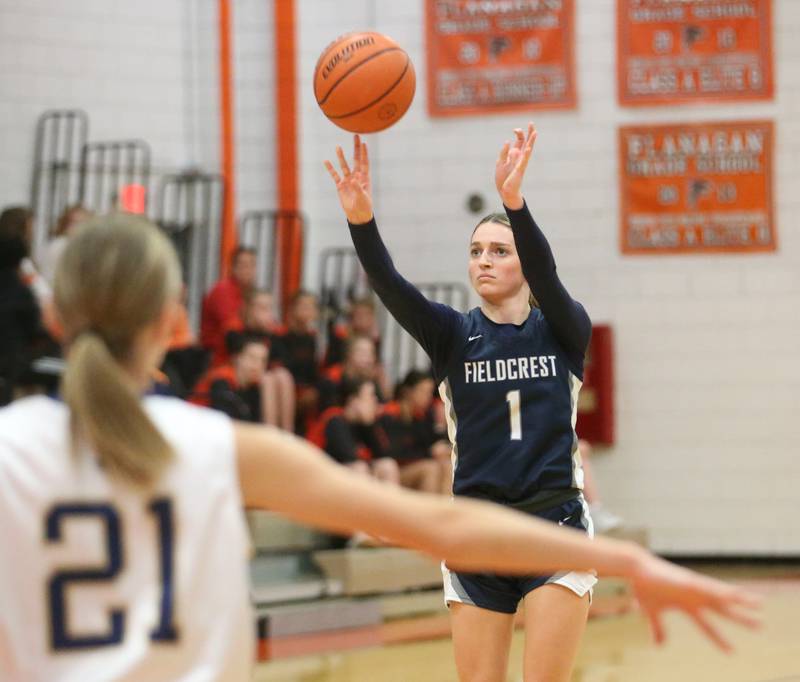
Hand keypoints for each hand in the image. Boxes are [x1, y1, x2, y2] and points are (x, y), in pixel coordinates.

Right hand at [324, 135, 373, 223]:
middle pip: (356, 160)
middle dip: (356, 148)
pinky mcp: (340, 186)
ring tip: (338, 147)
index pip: (365, 163)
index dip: (364, 153)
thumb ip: (358, 188)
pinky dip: (330, 169)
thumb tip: (353, 179)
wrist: (357, 215)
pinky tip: (326, 161)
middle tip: (356, 136)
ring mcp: (348, 180)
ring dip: (341, 157)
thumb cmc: (364, 206)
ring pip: (344, 166)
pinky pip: (335, 175)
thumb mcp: (362, 197)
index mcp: (365, 178)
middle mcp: (357, 176)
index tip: (364, 143)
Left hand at [495, 122, 536, 209]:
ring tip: (535, 132)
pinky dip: (526, 154)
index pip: (519, 141)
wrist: (505, 192)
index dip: (519, 133)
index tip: (515, 129)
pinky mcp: (519, 170)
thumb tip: (508, 141)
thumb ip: (503, 153)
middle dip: (529, 133)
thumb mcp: (500, 163)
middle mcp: (519, 157)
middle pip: (526, 143)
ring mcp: (521, 163)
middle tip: (532, 123)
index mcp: (514, 155)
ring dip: (531, 141)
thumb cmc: (503, 179)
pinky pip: (524, 161)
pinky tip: (528, 147)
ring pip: (528, 150)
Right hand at [630, 551, 760, 651]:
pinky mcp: (690, 581)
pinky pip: (710, 587)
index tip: (732, 651)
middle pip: (722, 610)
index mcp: (686, 605)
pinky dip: (723, 591)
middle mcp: (695, 597)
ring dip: (741, 601)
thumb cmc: (643, 588)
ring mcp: (695, 588)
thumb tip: (658, 646)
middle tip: (760, 625)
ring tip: (760, 604)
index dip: (718, 638)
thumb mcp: (650, 613)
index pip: (706, 625)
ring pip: (723, 596)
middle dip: (740, 618)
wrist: (636, 569)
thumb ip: (658, 628)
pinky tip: (736, 595)